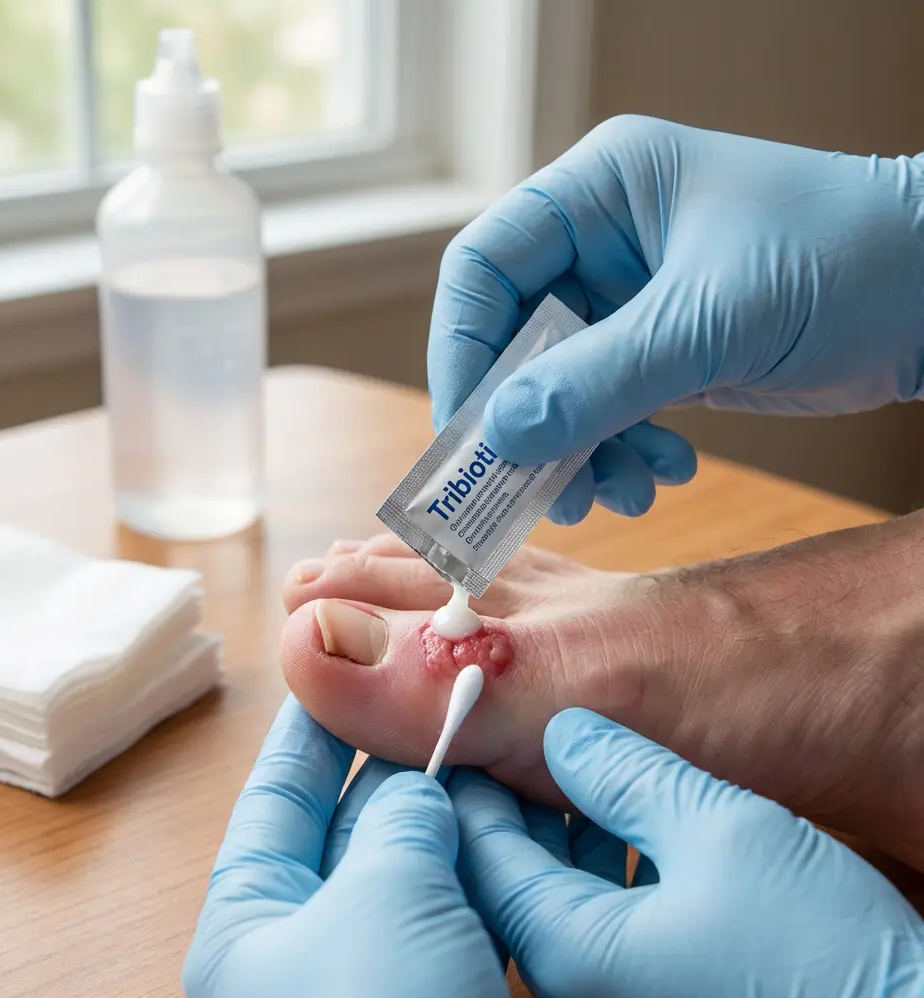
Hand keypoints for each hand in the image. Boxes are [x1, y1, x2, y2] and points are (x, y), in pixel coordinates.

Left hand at [183, 696, 512, 997]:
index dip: (308, 731)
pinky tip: (519, 824)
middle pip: (348, 827)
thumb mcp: (385, 894)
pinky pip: (456, 912)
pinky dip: (485, 869)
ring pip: (412, 868)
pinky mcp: (434, 996)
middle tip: (443, 702)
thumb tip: (422, 789)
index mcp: (249, 925)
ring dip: (452, 814)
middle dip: (400, 766)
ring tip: (491, 749)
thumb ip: (400, 819)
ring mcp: (372, 972)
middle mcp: (302, 946)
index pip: (275, 799)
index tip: (336, 669)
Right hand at [429, 114, 923, 522]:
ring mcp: (630, 300)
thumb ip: (597, 381)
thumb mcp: (710, 321)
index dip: (464, 350)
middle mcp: (603, 241)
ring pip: (557, 387)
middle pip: (516, 339)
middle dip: (526, 422)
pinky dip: (619, 451)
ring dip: (576, 451)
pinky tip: (662, 471)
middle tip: (535, 491)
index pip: (485, 267)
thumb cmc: (845, 262)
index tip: (472, 431)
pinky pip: (606, 410)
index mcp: (600, 192)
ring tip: (616, 493)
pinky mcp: (659, 348)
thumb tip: (500, 435)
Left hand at [450, 708, 923, 997]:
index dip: (468, 777)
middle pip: (508, 876)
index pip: (479, 850)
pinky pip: (593, 925)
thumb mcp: (720, 831)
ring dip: (558, 830)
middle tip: (521, 728)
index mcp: (570, 947)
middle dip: (511, 798)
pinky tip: (627, 823)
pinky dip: (596, 868)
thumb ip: (628, 774)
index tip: (467, 719)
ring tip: (577, 764)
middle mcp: (576, 987)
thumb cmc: (820, 954)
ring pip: (552, 898)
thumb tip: (564, 733)